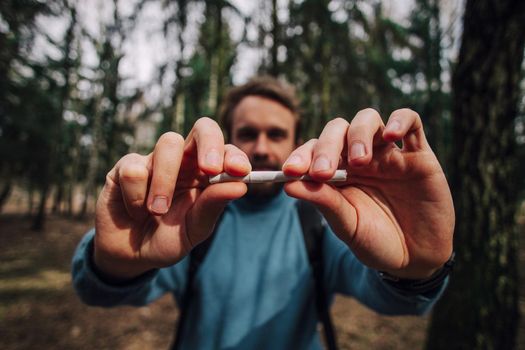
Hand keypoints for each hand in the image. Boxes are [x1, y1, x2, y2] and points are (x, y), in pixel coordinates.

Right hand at [93, 117, 250, 280]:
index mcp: (207, 174)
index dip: (235, 156)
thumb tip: (241, 186)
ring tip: (157, 211)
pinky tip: (134, 212)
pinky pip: (135, 169)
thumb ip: (213, 206)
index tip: (240, 171)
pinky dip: (135, 197)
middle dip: (210, 143)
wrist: (131, 257)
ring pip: (168, 144)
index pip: (226, 151)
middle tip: (210, 169)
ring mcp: (155, 159)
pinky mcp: (127, 166)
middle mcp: (184, 161)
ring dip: (164, 181)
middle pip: (204, 127)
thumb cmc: (168, 239)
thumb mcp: (195, 229)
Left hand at [283, 108, 453, 278]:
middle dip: (326, 147)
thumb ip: (322, 201)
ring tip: (360, 161)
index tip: (290, 171)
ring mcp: (388, 154)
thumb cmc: (376, 241)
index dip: (301, 156)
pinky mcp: (419, 155)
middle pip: (338, 130)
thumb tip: (287, 185)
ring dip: (359, 133)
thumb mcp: (347, 224)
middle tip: (322, 172)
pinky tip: (391, 136)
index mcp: (337, 172)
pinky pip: (411, 121)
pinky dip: (400, 120)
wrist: (416, 259)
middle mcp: (360, 158)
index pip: (313, 150)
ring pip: (368, 119)